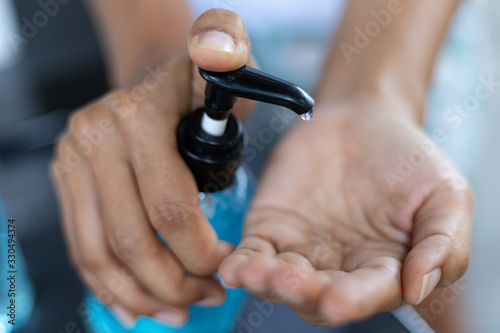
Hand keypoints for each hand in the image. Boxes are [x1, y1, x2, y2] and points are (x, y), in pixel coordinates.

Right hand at [51, 9, 252, 325]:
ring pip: (99, 254)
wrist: (151, 79)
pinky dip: (107, 286)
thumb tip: (218, 56)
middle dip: (173, 284)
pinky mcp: (66, 181)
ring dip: (139, 296)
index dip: (202, 254)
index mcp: (136, 118)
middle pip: (131, 240)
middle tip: (206, 299)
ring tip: (176, 312)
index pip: (170, 210)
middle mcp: (94, 138)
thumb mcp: (221, 63)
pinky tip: (135, 306)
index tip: (227, 270)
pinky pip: (81, 247)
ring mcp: (72, 161)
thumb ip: (226, 49)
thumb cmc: (195, 85)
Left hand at [219, 97, 471, 325]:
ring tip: (257, 271)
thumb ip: (441, 243)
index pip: (369, 294)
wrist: (362, 119)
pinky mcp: (269, 231)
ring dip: (266, 281)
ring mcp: (300, 252)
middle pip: (317, 295)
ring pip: (279, 280)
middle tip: (292, 280)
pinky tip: (232, 266)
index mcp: (382, 270)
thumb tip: (418, 287)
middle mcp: (338, 269)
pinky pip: (251, 254)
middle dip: (303, 292)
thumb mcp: (445, 195)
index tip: (339, 300)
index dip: (355, 300)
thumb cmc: (405, 159)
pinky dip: (239, 262)